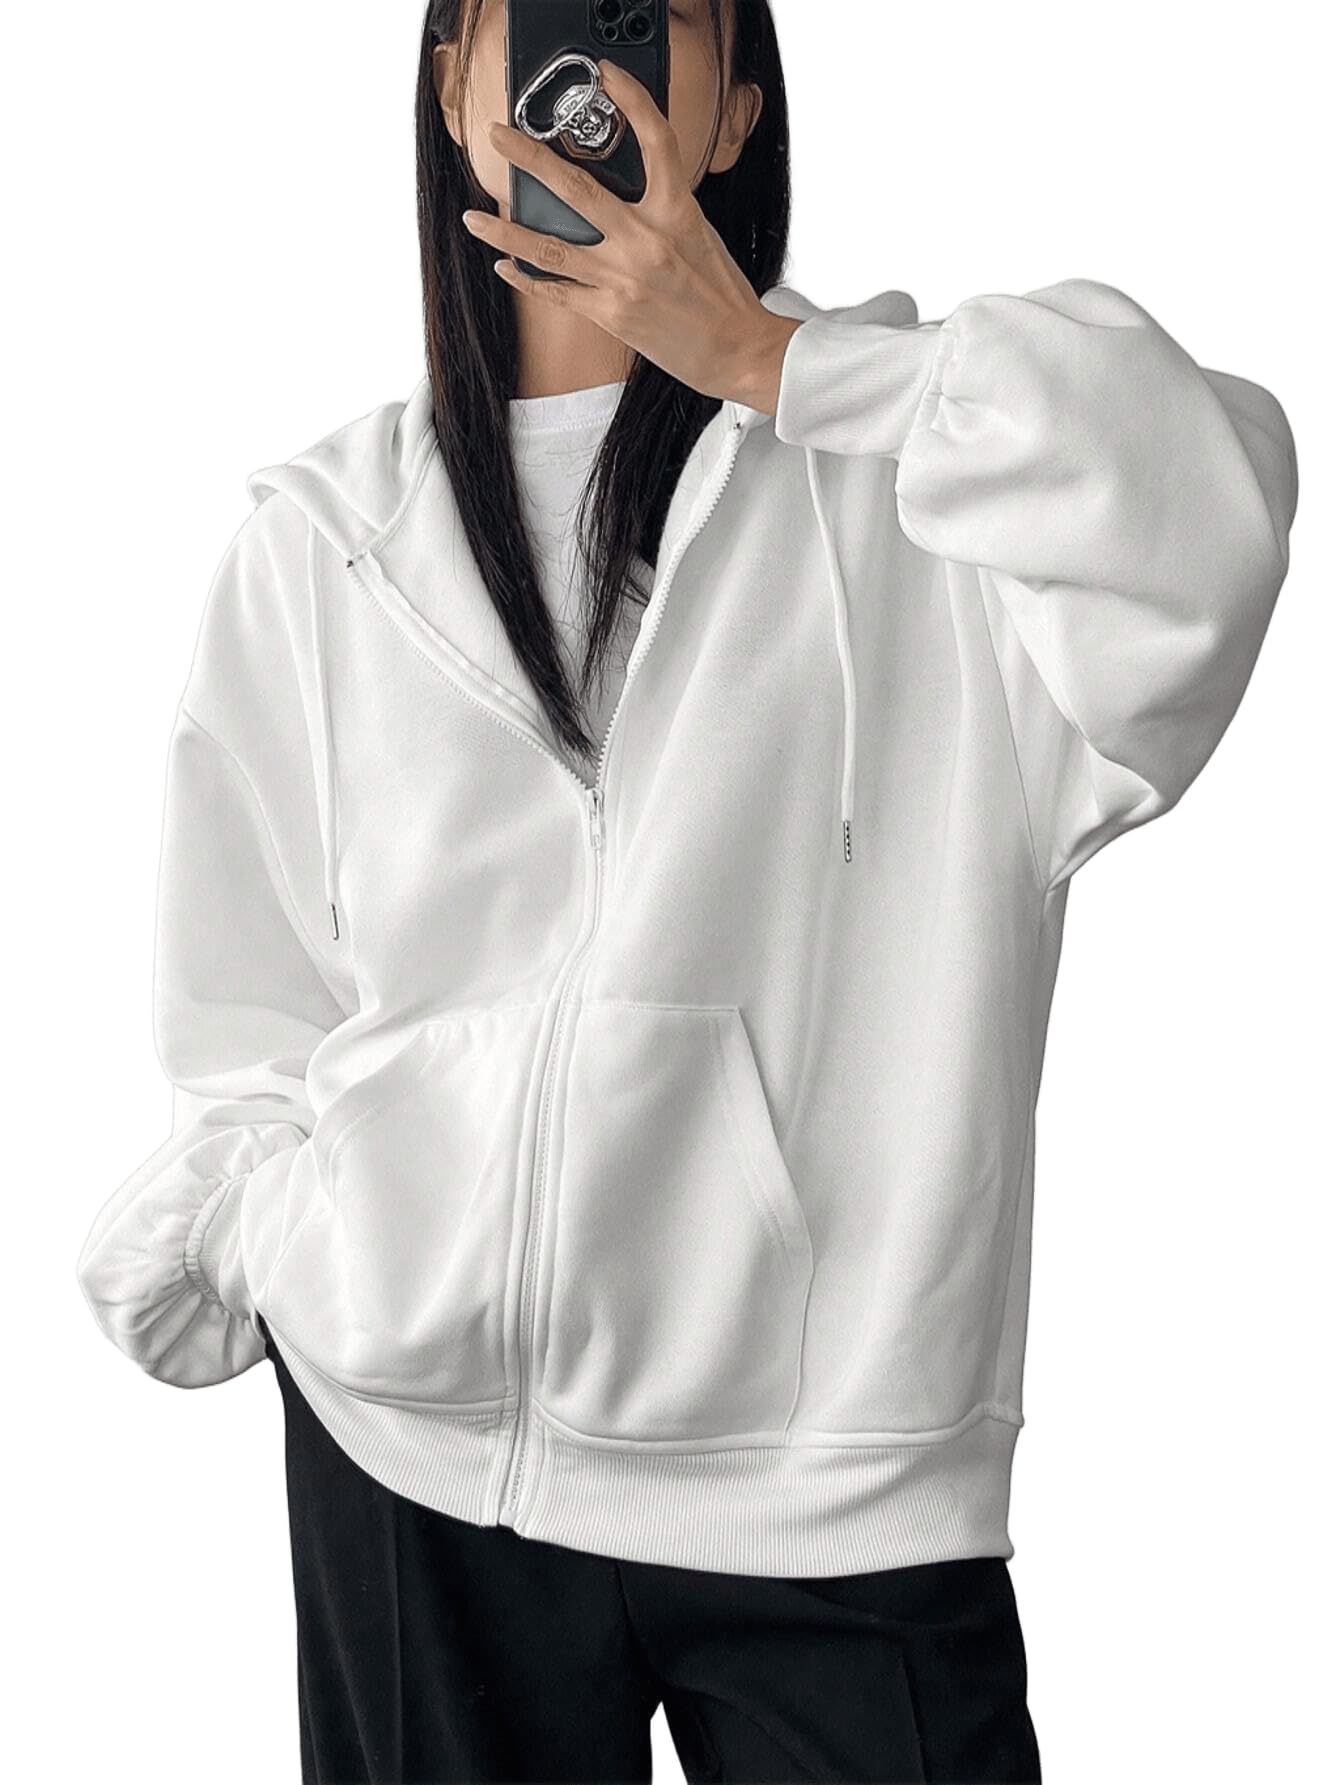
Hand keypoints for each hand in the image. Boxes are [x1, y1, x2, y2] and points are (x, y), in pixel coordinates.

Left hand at [461, 58, 800, 414]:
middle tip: (498, 136)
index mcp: (677, 210)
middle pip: (574, 188)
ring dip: (504, 230)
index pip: (655, 139)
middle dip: (528, 158)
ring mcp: (623, 278)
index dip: (632, 99)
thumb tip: (616, 193)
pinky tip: (506, 266)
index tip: (608, 76)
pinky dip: (526, 279)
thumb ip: (660, 208)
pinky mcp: (611, 314)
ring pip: (548, 247)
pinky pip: (557, 291)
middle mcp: (646, 240)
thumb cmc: (720, 292)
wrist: (737, 348)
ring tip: (474, 218)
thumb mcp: (699, 232)